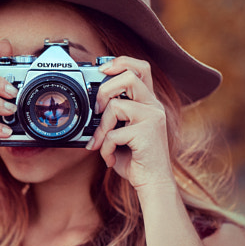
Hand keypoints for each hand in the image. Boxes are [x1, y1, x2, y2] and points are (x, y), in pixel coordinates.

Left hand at [85, 56, 177, 189]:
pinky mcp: (147, 133)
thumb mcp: (122, 132)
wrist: (152, 183)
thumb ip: (112, 117)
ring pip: (116, 106)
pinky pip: (113, 134)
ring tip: (101, 143)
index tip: (102, 69)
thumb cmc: (135, 159)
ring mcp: (152, 118)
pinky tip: (109, 158)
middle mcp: (154, 106)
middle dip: (105, 91)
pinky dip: (105, 148)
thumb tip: (91, 108)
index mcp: (149, 103)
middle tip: (97, 110)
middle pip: (129, 76)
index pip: (141, 68)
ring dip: (101, 127)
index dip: (121, 62)